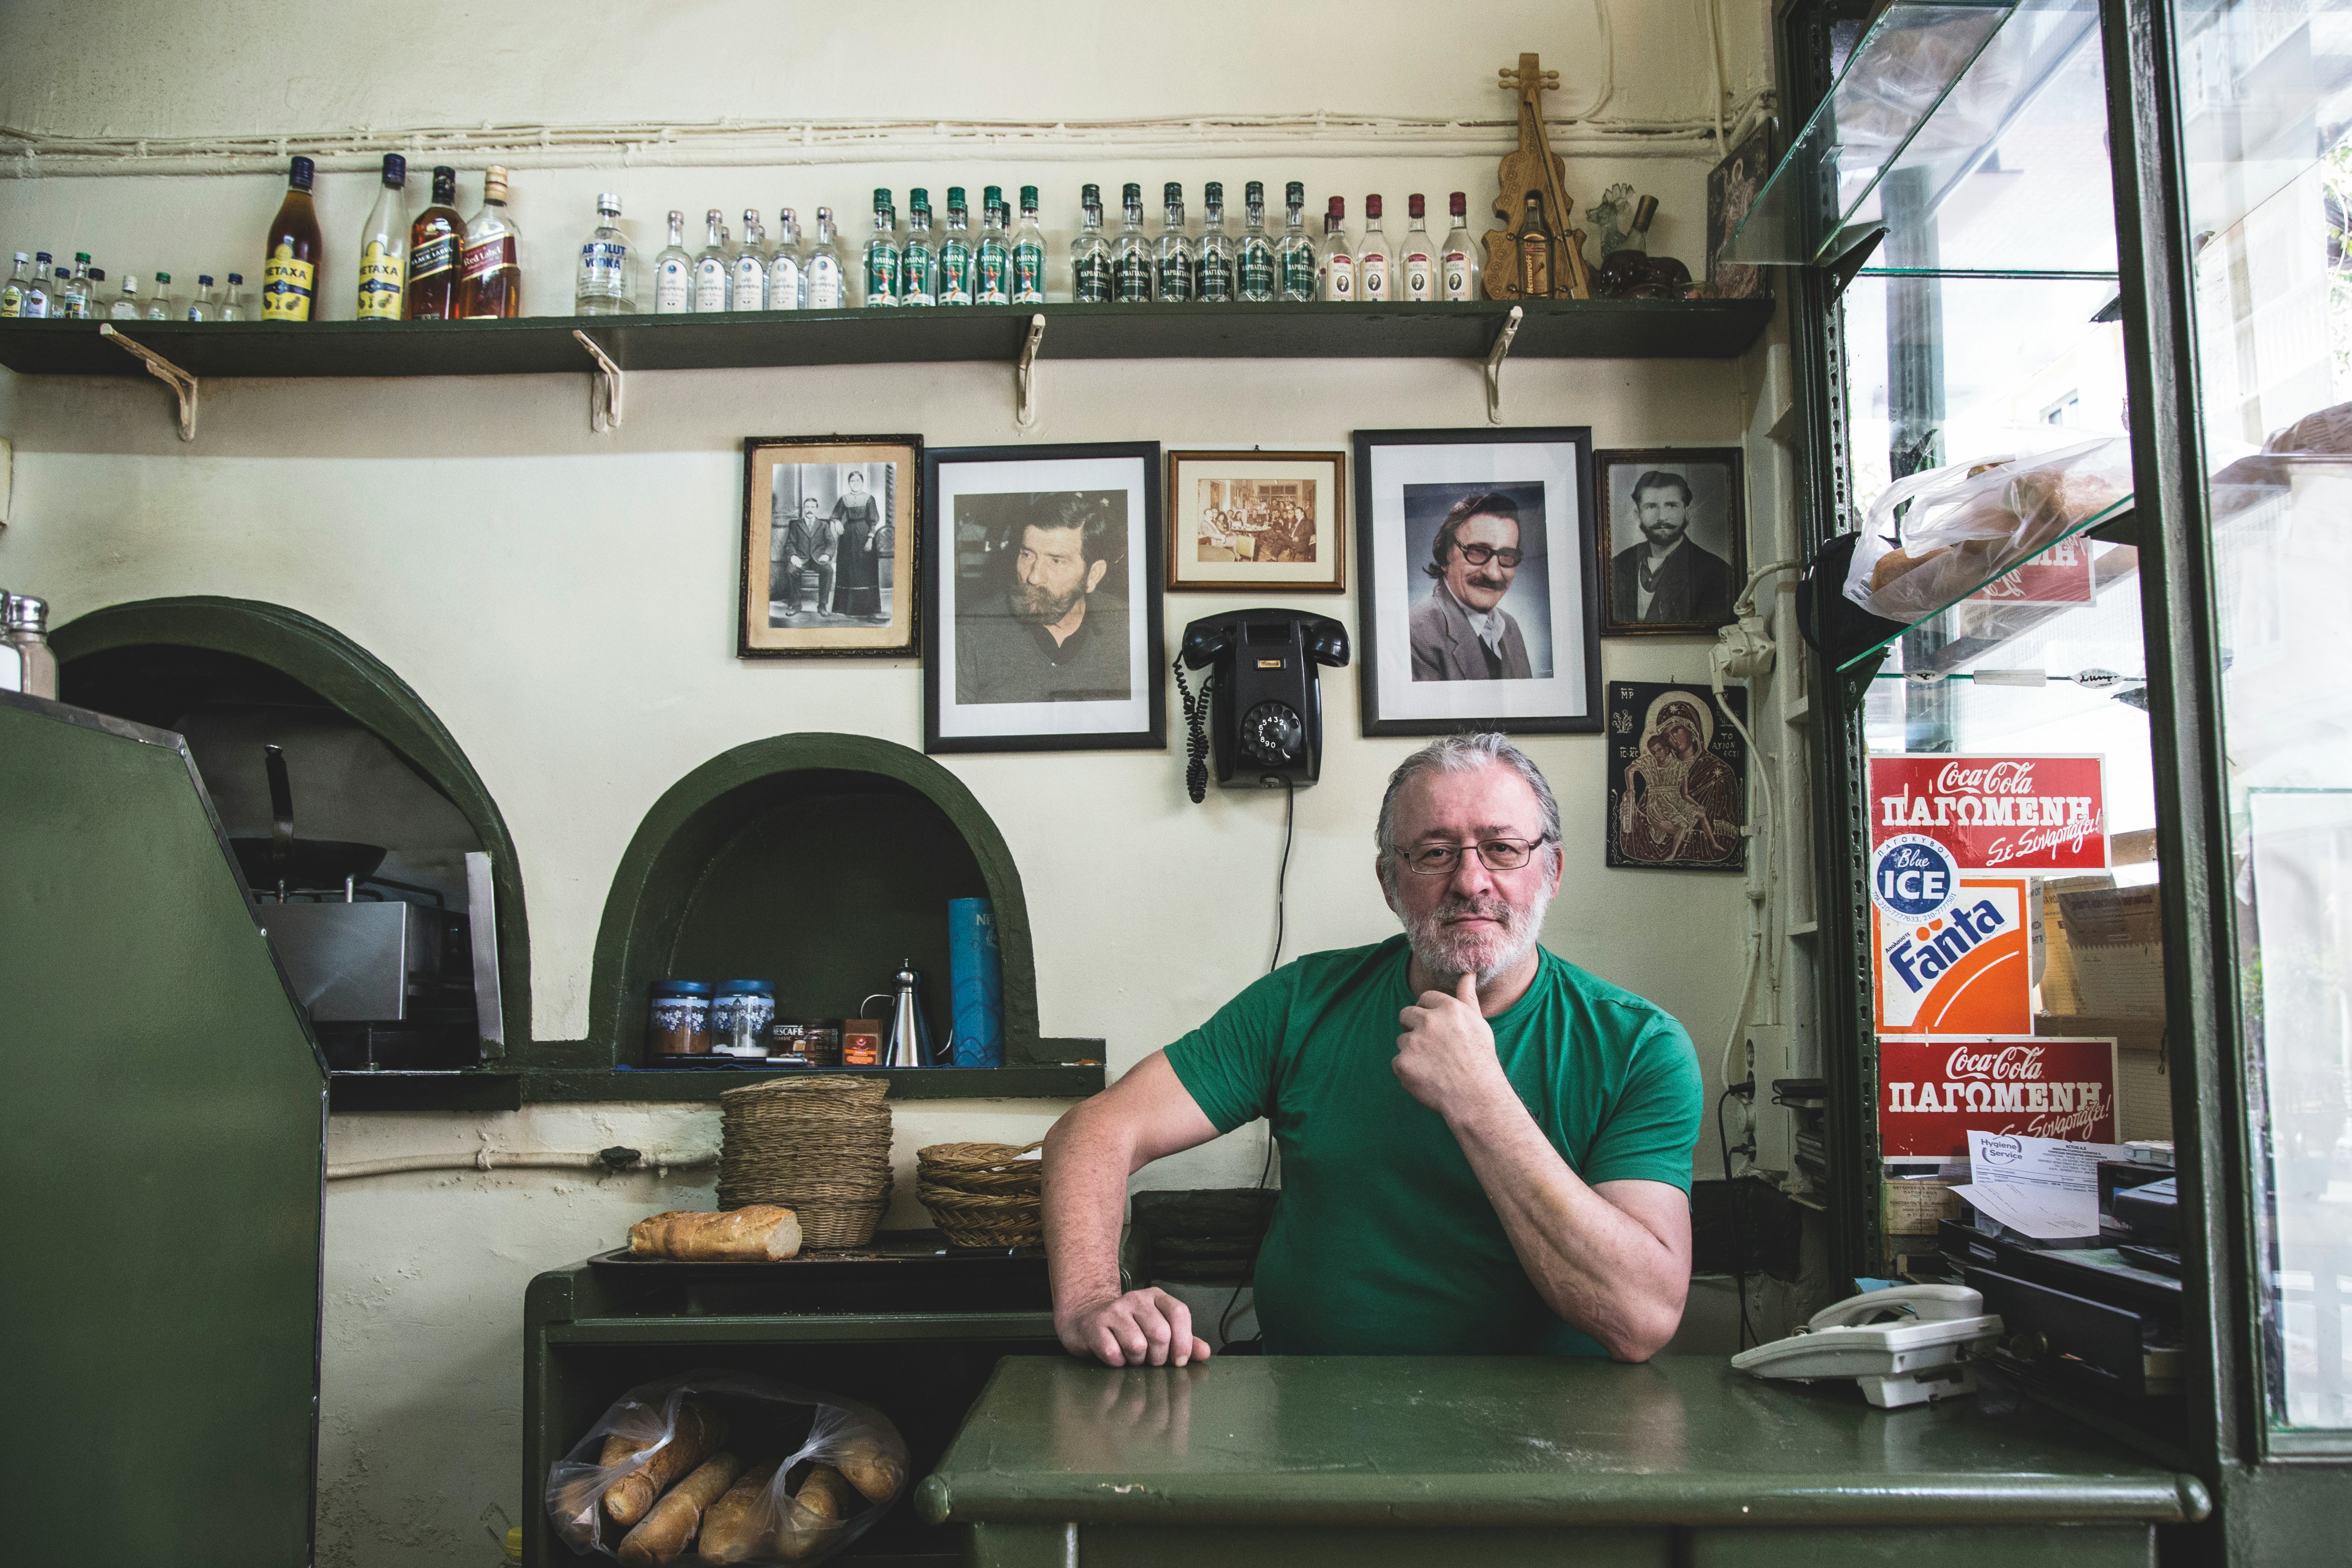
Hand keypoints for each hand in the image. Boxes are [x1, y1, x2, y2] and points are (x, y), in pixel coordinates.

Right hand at [1057, 1287, 1210, 1366]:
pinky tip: (1115, 1356)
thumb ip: (1183, 1341)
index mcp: (1156, 1297)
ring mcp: (1114, 1310)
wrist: (1087, 1320)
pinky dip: (1117, 1362)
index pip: (1179, 1313)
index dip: (1184, 1341)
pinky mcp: (1094, 1325)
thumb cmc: (1129, 1329)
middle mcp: (1136, 1299)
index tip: (1179, 1361)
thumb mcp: (1159, 1329)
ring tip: (1132, 1357)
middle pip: (1160, 1334)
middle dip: (1158, 1357)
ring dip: (1137, 1361)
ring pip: (1137, 1345)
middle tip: (1151, 1360)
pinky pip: (1113, 1353)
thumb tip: (1205, 1352)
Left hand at [1394, 971, 1512, 1121]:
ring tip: (1434, 1065)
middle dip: (1415, 1028)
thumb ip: (1467, 997)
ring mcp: (1414, 1042)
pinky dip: (1408, 1071)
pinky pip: (1397, 1062)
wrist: (1475, 1097)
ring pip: (1402, 1040)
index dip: (1430, 1013)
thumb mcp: (1478, 1023)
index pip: (1425, 998)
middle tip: (1433, 1048)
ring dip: (1412, 1051)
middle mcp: (1429, 1021)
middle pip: (1407, 1014)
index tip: (1438, 1028)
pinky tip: (1426, 1078)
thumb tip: (1467, 973)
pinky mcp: (1402, 1063)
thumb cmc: (1480, 1060)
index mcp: (1448, 1008)